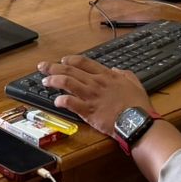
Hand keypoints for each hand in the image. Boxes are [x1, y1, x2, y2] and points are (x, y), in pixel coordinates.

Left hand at [37, 55, 151, 137]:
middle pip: (70, 70)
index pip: (83, 62)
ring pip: (66, 82)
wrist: (136, 121)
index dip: (70, 60)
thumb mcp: (134, 83)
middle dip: (53, 67)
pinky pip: (70, 102)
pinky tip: (56, 101)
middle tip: (43, 67)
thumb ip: (125, 74)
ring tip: (45, 81)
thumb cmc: (137, 104)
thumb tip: (117, 70)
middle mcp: (95, 83)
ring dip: (53, 80)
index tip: (62, 60)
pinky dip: (61, 100)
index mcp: (106, 75)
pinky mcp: (88, 111)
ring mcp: (90, 96)